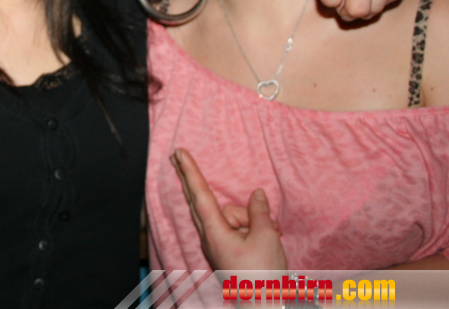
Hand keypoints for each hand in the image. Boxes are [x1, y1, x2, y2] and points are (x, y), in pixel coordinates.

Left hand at [172, 149, 286, 269]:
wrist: (263, 304)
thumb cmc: (262, 273)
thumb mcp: (266, 236)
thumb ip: (259, 212)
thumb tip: (256, 194)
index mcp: (215, 231)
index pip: (200, 194)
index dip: (190, 171)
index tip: (178, 154)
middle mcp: (210, 236)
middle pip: (203, 200)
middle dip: (190, 177)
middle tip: (176, 155)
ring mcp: (217, 244)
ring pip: (230, 215)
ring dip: (250, 218)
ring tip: (272, 235)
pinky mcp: (226, 250)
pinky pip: (236, 228)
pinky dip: (251, 227)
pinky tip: (270, 237)